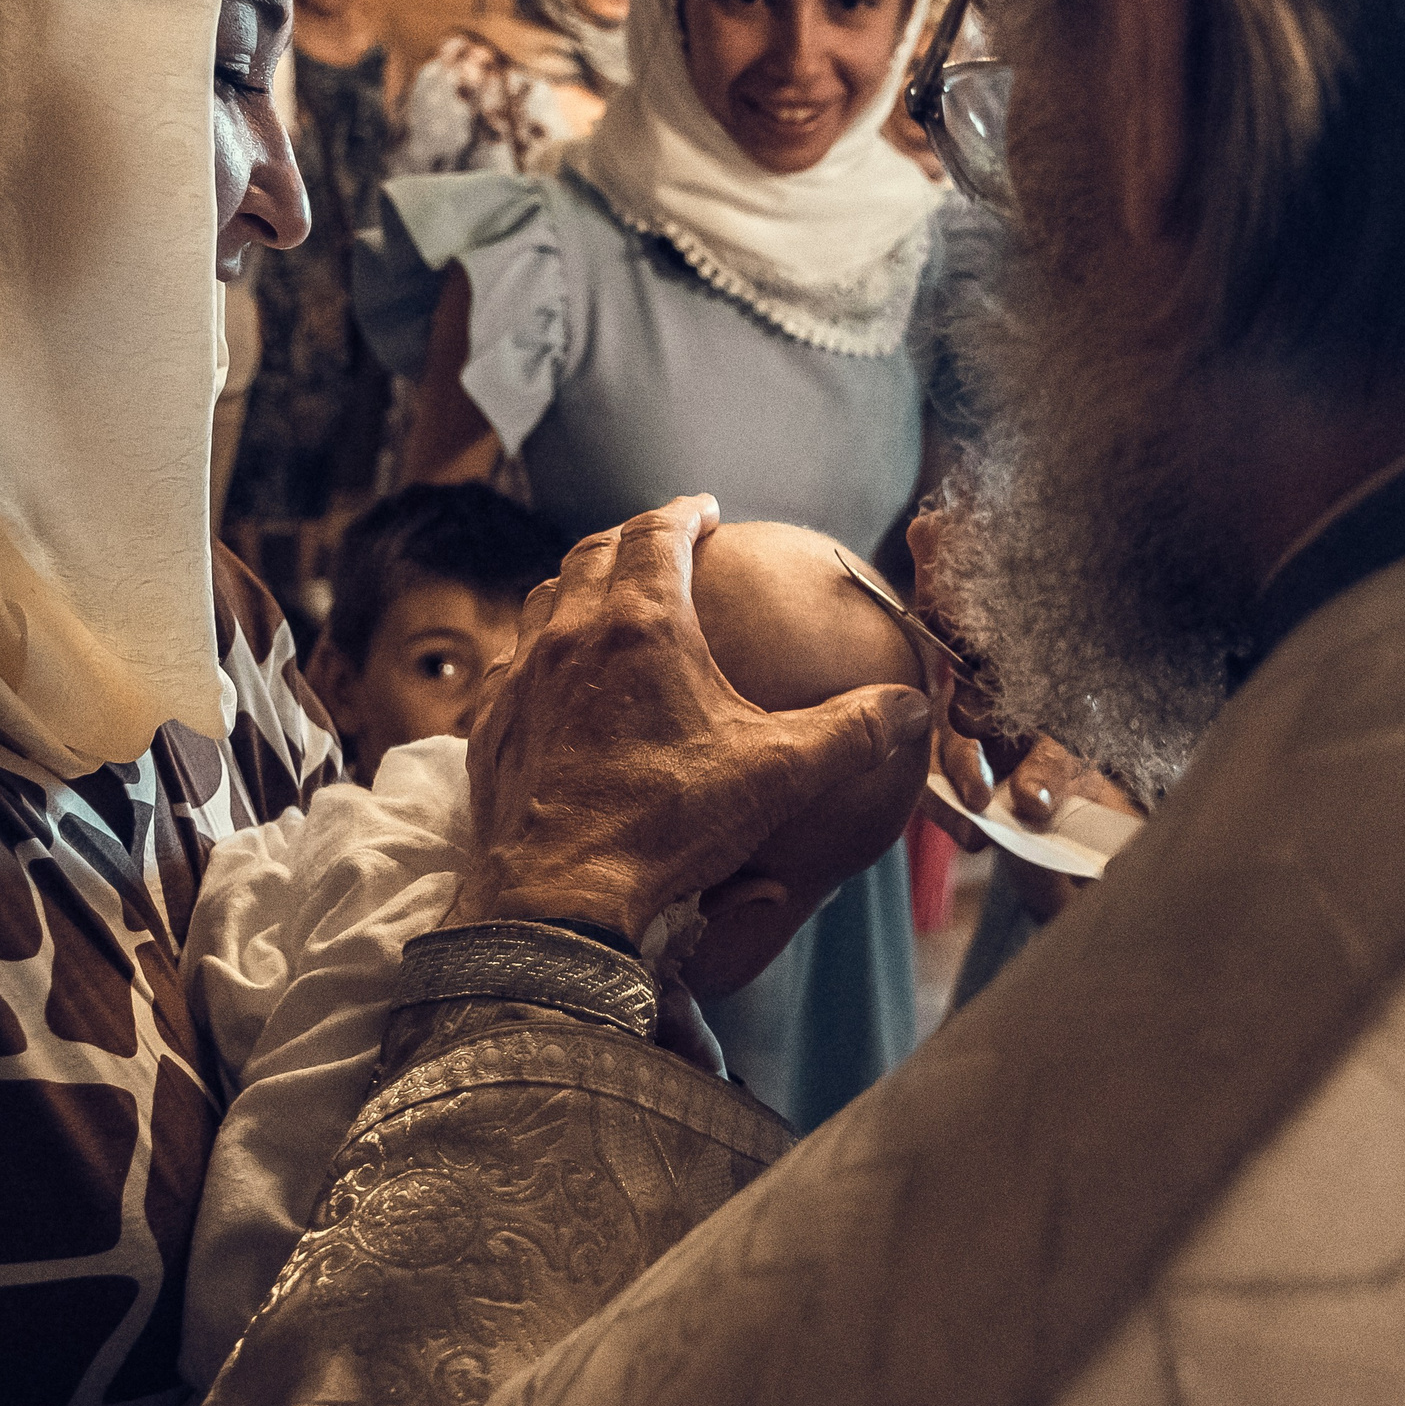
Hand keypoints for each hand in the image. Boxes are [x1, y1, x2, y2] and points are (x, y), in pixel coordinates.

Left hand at [452, 495, 932, 940]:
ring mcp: (523, 677)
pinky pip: (511, 663)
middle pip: (595, 553)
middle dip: (631, 538)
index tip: (705, 510)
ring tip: (606, 598)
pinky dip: (538, 651)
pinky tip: (553, 677)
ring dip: (579, 586)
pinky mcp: (491, 723)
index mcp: (643, 624)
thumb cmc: (669, 826)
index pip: (659, 534)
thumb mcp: (780, 775)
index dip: (684, 513)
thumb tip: (913, 707)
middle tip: (660, 542)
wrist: (562, 896)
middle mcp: (573, 634)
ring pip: (544, 600)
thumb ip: (853, 733)